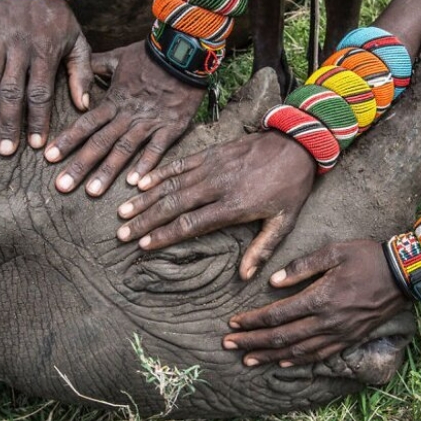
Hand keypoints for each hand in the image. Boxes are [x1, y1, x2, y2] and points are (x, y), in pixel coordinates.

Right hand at [0, 0, 92, 154]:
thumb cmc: (56, 17)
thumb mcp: (77, 40)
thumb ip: (81, 73)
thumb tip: (84, 106)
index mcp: (45, 52)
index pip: (41, 93)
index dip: (38, 120)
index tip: (37, 145)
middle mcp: (20, 46)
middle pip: (13, 91)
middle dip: (10, 122)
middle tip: (5, 150)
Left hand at [44, 41, 205, 196]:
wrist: (183, 52)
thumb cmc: (151, 54)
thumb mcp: (119, 56)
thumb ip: (97, 65)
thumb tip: (79, 67)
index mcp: (114, 100)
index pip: (85, 124)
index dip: (67, 141)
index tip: (49, 157)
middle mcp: (127, 115)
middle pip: (99, 143)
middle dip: (79, 165)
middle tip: (62, 186)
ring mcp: (149, 123)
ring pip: (124, 150)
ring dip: (107, 172)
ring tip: (92, 192)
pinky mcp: (171, 127)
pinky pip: (157, 149)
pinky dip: (146, 165)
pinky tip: (136, 184)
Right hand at [116, 132, 315, 279]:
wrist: (298, 144)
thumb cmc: (291, 187)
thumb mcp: (284, 222)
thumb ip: (262, 249)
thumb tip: (245, 277)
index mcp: (234, 205)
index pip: (191, 223)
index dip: (165, 235)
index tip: (144, 244)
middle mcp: (217, 185)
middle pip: (173, 205)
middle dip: (145, 220)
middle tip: (122, 233)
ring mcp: (212, 166)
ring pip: (171, 184)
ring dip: (145, 198)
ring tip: (123, 212)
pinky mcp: (211, 152)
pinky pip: (180, 164)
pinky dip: (159, 173)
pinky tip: (140, 182)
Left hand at [222, 240, 409, 366]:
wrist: (404, 275)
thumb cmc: (367, 257)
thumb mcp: (334, 251)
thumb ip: (302, 267)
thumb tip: (273, 282)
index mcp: (320, 298)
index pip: (277, 315)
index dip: (253, 321)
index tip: (233, 323)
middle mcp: (327, 322)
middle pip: (281, 337)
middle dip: (252, 342)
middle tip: (228, 345)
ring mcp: (339, 334)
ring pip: (297, 351)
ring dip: (269, 356)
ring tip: (247, 360)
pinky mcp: (349, 339)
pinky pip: (319, 356)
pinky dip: (297, 361)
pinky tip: (282, 363)